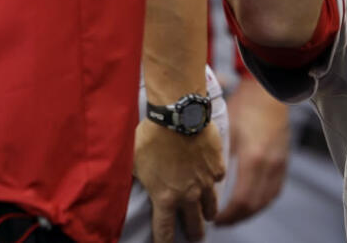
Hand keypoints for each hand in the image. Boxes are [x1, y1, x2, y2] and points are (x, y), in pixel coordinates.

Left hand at [133, 118, 225, 242]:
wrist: (179, 116)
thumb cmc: (152, 138)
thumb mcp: (134, 162)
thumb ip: (138, 179)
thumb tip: (128, 183)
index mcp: (165, 198)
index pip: (165, 231)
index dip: (165, 242)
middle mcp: (188, 194)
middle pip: (194, 224)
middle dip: (194, 234)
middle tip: (195, 239)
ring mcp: (206, 181)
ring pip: (211, 206)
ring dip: (208, 213)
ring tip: (208, 216)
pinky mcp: (217, 165)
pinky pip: (218, 179)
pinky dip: (214, 182)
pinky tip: (212, 179)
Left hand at [214, 77, 291, 225]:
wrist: (266, 91)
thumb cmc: (242, 107)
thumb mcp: (225, 133)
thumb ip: (217, 161)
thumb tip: (201, 185)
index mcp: (253, 159)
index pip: (241, 200)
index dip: (227, 215)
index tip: (213, 219)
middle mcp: (270, 164)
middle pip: (254, 204)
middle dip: (236, 218)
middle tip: (219, 223)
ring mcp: (279, 163)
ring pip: (266, 200)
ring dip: (250, 212)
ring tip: (233, 217)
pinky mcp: (284, 159)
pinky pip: (275, 189)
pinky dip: (262, 201)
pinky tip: (251, 203)